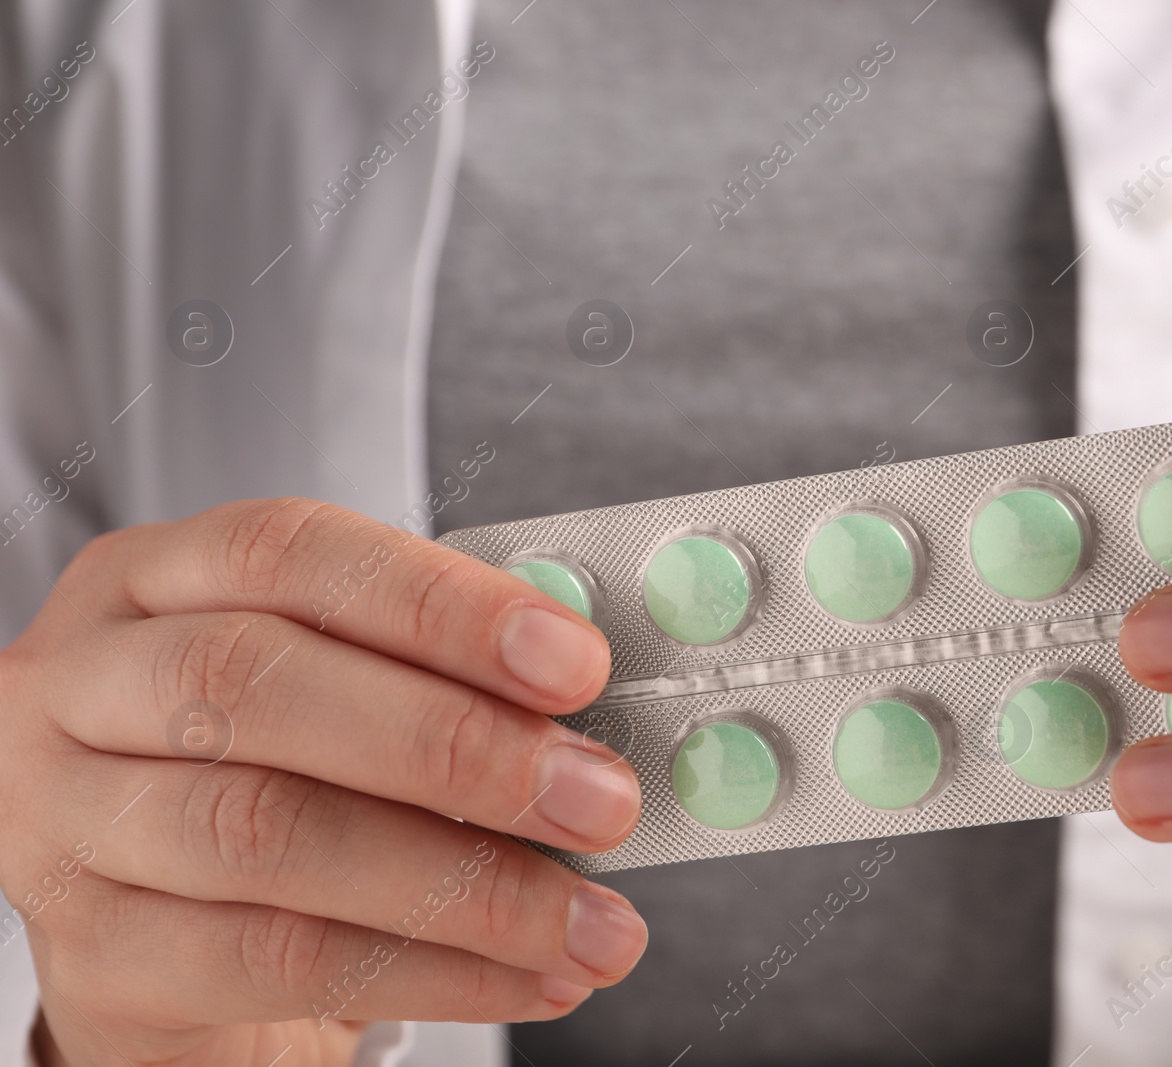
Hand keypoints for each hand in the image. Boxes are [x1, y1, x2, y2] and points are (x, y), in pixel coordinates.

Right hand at [0, 499, 645, 1065]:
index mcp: (154, 579)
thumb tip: (593, 710)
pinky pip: (274, 960)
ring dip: (464, 884)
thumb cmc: (283, 785)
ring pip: (266, 831)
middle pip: (258, 681)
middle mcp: (82, 683)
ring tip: (591, 921)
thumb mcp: (344, 699)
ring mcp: (63, 820)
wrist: (174, 952)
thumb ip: (441, 681)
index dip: (443, 604)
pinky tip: (528, 978)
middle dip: (457, 744)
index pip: (292, 553)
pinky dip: (430, 972)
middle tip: (599, 799)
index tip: (578, 662)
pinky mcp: (89, 957)